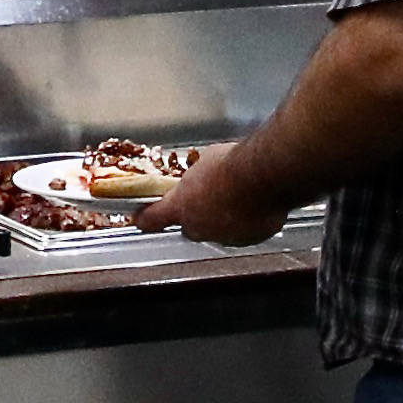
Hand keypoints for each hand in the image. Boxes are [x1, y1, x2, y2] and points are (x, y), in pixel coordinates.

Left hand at [143, 144, 292, 247]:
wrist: (261, 176)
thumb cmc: (231, 166)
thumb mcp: (204, 163)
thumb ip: (198, 176)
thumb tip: (204, 173)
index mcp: (180, 206)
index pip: (153, 219)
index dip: (146, 219)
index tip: (141, 219)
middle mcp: (199, 227)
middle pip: (191, 227)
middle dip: (196, 216)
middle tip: (208, 198)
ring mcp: (224, 236)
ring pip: (219, 231)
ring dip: (223, 220)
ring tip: (237, 199)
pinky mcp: (248, 239)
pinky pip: (243, 232)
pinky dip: (247, 223)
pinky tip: (254, 205)